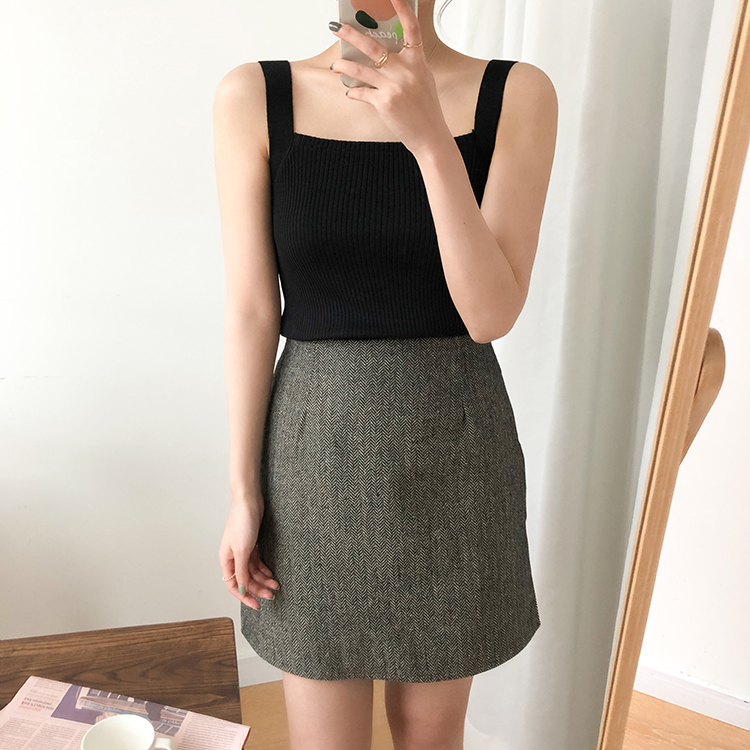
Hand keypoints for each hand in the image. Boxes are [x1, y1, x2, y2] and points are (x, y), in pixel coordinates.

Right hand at [219, 497, 278, 609]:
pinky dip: (264, 569)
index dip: (244, 596)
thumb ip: (242, 571)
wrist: (248, 501)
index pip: (234, 585)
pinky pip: (257, 562)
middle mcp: (233, 557)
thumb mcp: (242, 551)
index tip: (257, 605)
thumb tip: (242, 590)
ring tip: (276, 585)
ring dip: (263, 579)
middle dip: (258, 588)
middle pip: (245, 579)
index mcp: (226, 560)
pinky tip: (272, 574)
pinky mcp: (251, 543)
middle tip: (272, 595)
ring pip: (252, 571)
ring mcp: (242, 550)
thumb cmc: (241, 522)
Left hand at [328, 0, 450, 154]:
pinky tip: (350, 92)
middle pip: (374, 46)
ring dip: (344, 65)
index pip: (411, 28)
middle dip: (351, 34)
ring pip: (361, 69)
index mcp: (417, 61)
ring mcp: (394, 86)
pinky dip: (353, 92)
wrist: (429, 135)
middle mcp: (406, 70)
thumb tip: (384, 55)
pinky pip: (362, 92)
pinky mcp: (384, 102)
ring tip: (335, 64)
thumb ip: (407, 64)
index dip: (402, 9)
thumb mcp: (423, 79)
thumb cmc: (425, 108)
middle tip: (336, 26)